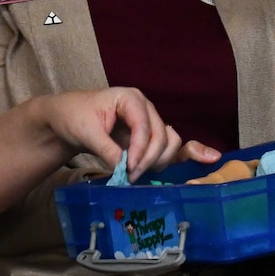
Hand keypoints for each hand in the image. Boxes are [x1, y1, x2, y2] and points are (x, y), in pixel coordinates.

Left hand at [39, 87, 220, 179]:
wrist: (66, 119)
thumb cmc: (74, 116)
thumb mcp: (86, 132)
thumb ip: (107, 149)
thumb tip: (124, 169)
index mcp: (131, 99)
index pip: (146, 126)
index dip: (140, 149)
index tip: (128, 168)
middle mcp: (146, 109)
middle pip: (162, 136)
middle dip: (149, 159)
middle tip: (130, 176)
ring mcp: (151, 124)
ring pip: (169, 143)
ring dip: (159, 161)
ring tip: (138, 173)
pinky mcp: (149, 139)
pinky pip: (170, 147)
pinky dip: (182, 155)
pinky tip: (207, 157)